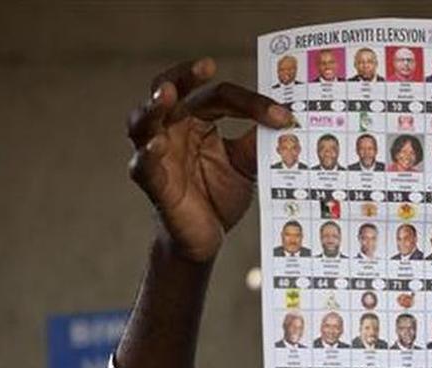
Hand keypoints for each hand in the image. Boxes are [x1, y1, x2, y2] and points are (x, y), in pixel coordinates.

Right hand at [127, 58, 291, 261]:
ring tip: (168, 95)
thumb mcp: (246, 165)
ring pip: (143, 121)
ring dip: (154, 106)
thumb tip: (288, 122)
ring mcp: (157, 154)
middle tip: (206, 65)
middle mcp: (172, 129)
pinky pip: (143, 165)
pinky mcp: (152, 183)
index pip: (220, 98)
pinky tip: (157, 146)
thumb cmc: (220, 195)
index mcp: (196, 120)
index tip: (284, 117)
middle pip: (170, 90)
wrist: (207, 239)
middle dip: (184, 76)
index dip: (252, 103)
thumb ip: (258, 142)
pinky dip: (148, 154)